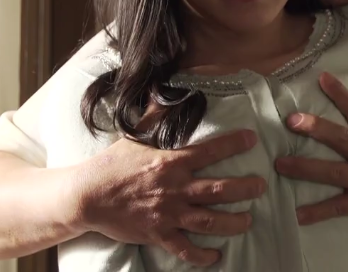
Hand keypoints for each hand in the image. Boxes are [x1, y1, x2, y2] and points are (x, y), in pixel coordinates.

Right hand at [72, 129, 265, 266]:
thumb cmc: (111, 164)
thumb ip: (155, 115)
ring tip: (248, 220)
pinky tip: (215, 256)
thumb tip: (166, 92)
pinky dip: (201, 255)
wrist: (86, 196)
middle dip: (245, 188)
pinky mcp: (157, 234)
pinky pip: (184, 248)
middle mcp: (174, 189)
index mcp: (171, 163)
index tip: (252, 139)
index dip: (234, 144)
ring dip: (232, 222)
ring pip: (208, 220)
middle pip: (218, 190)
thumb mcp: (134, 135)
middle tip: (261, 187)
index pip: (210, 151)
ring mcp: (167, 214)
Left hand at [275, 73, 347, 235]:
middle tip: (292, 120)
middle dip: (317, 129)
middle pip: (342, 138)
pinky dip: (318, 212)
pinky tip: (297, 215)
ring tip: (280, 165)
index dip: (340, 94)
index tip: (322, 78)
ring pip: (334, 172)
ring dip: (305, 168)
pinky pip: (338, 207)